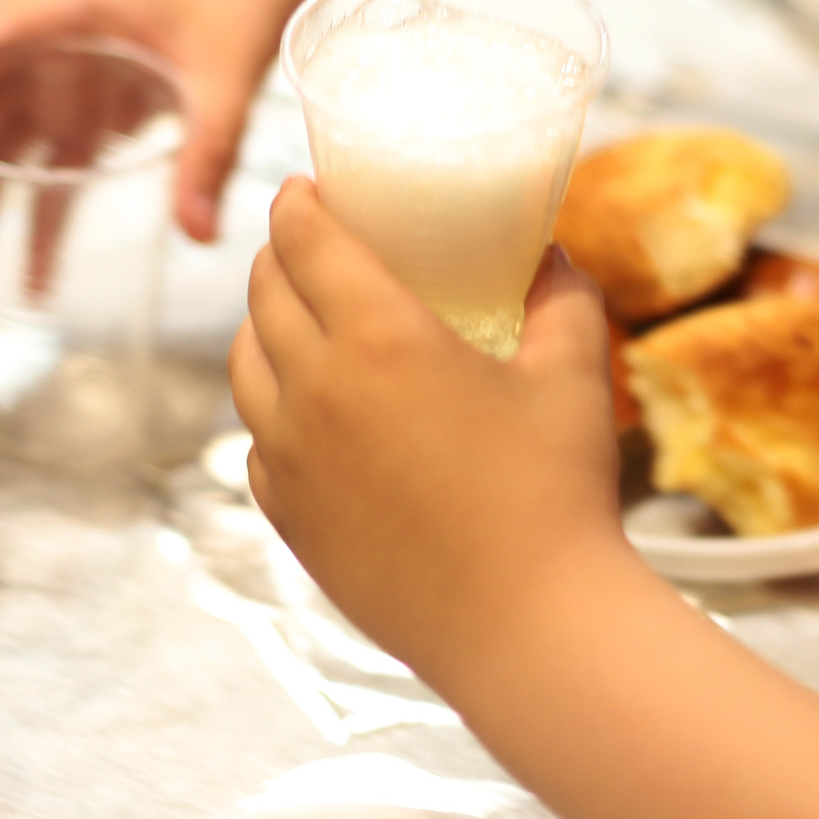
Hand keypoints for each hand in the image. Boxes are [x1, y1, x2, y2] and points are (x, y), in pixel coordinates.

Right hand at [0, 0, 315, 244]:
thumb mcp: (228, 67)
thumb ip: (212, 150)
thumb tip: (197, 234)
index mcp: (65, 6)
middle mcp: (54, 37)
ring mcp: (73, 68)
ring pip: (11, 148)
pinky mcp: (100, 95)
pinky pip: (60, 159)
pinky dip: (45, 209)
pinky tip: (40, 274)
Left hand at [231, 177, 632, 686]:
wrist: (528, 629)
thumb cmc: (556, 496)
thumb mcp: (573, 376)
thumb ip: (562, 299)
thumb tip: (550, 257)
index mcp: (378, 336)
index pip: (303, 240)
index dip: (296, 203)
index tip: (305, 189)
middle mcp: (315, 389)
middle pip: (263, 294)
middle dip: (279, 255)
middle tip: (309, 244)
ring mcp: (291, 458)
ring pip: (245, 365)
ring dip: (262, 326)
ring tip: (296, 318)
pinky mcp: (290, 517)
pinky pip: (258, 441)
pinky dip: (272, 408)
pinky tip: (307, 411)